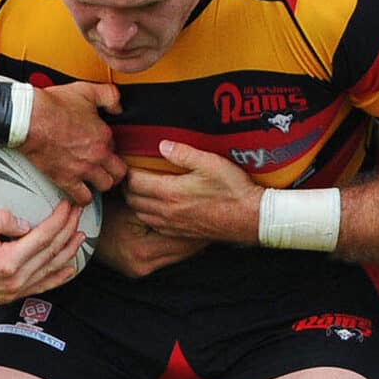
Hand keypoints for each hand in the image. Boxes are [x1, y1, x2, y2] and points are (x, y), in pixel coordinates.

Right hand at [0, 201, 86, 302]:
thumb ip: (1, 219)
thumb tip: (28, 224)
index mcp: (6, 262)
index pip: (43, 237)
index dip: (60, 219)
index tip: (68, 203)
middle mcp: (13, 281)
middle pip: (51, 253)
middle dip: (68, 230)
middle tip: (79, 211)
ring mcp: (12, 292)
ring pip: (50, 271)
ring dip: (68, 252)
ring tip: (81, 234)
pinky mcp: (8, 297)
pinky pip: (40, 287)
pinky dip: (58, 277)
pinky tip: (69, 267)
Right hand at [22, 81, 124, 201]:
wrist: (29, 119)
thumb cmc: (52, 105)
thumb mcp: (86, 91)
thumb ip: (109, 96)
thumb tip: (118, 106)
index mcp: (103, 136)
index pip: (118, 150)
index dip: (110, 150)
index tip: (103, 150)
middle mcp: (97, 155)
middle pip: (118, 174)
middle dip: (114, 172)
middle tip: (107, 170)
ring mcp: (82, 170)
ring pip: (104, 187)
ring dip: (100, 185)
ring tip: (94, 181)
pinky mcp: (65, 180)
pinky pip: (82, 198)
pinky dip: (82, 198)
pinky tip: (79, 192)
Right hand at [95, 197, 207, 277]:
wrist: (81, 232)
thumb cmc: (101, 215)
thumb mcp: (128, 206)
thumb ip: (153, 204)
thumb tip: (182, 194)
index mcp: (142, 252)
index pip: (180, 240)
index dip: (197, 226)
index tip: (211, 214)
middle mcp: (144, 266)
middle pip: (183, 251)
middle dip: (198, 235)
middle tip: (215, 221)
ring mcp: (141, 270)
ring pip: (177, 255)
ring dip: (190, 241)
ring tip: (206, 226)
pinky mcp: (140, 269)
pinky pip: (167, 256)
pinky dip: (177, 245)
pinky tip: (187, 233)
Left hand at [124, 139, 262, 242]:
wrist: (250, 218)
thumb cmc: (233, 190)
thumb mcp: (210, 163)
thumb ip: (183, 153)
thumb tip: (162, 145)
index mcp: (170, 192)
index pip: (135, 182)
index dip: (128, 172)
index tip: (129, 163)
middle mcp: (167, 211)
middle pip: (132, 200)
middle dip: (128, 186)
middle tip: (131, 174)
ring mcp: (173, 225)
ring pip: (140, 214)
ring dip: (136, 202)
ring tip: (140, 189)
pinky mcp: (180, 233)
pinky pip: (154, 225)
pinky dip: (147, 215)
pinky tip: (155, 207)